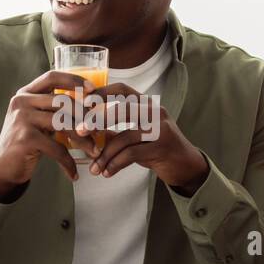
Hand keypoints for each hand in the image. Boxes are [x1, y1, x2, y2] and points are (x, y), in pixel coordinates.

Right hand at [0, 70, 98, 200]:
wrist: (2, 167)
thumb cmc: (26, 143)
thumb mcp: (37, 120)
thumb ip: (54, 109)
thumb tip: (90, 106)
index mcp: (25, 93)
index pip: (52, 77)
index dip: (74, 80)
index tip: (93, 90)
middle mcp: (22, 102)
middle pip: (63, 102)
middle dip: (86, 116)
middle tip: (100, 130)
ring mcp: (22, 119)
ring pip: (64, 123)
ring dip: (83, 139)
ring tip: (94, 151)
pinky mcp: (25, 138)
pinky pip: (56, 148)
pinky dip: (68, 162)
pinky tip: (73, 172)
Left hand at [81, 83, 208, 194]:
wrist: (185, 165)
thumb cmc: (156, 148)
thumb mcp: (135, 135)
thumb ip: (114, 130)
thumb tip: (84, 131)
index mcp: (146, 104)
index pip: (122, 90)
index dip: (101, 93)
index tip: (82, 102)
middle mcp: (155, 112)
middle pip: (122, 108)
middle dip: (97, 118)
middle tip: (79, 131)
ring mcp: (160, 129)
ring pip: (124, 137)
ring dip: (104, 155)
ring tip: (94, 168)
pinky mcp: (161, 148)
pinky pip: (131, 154)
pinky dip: (115, 165)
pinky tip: (106, 172)